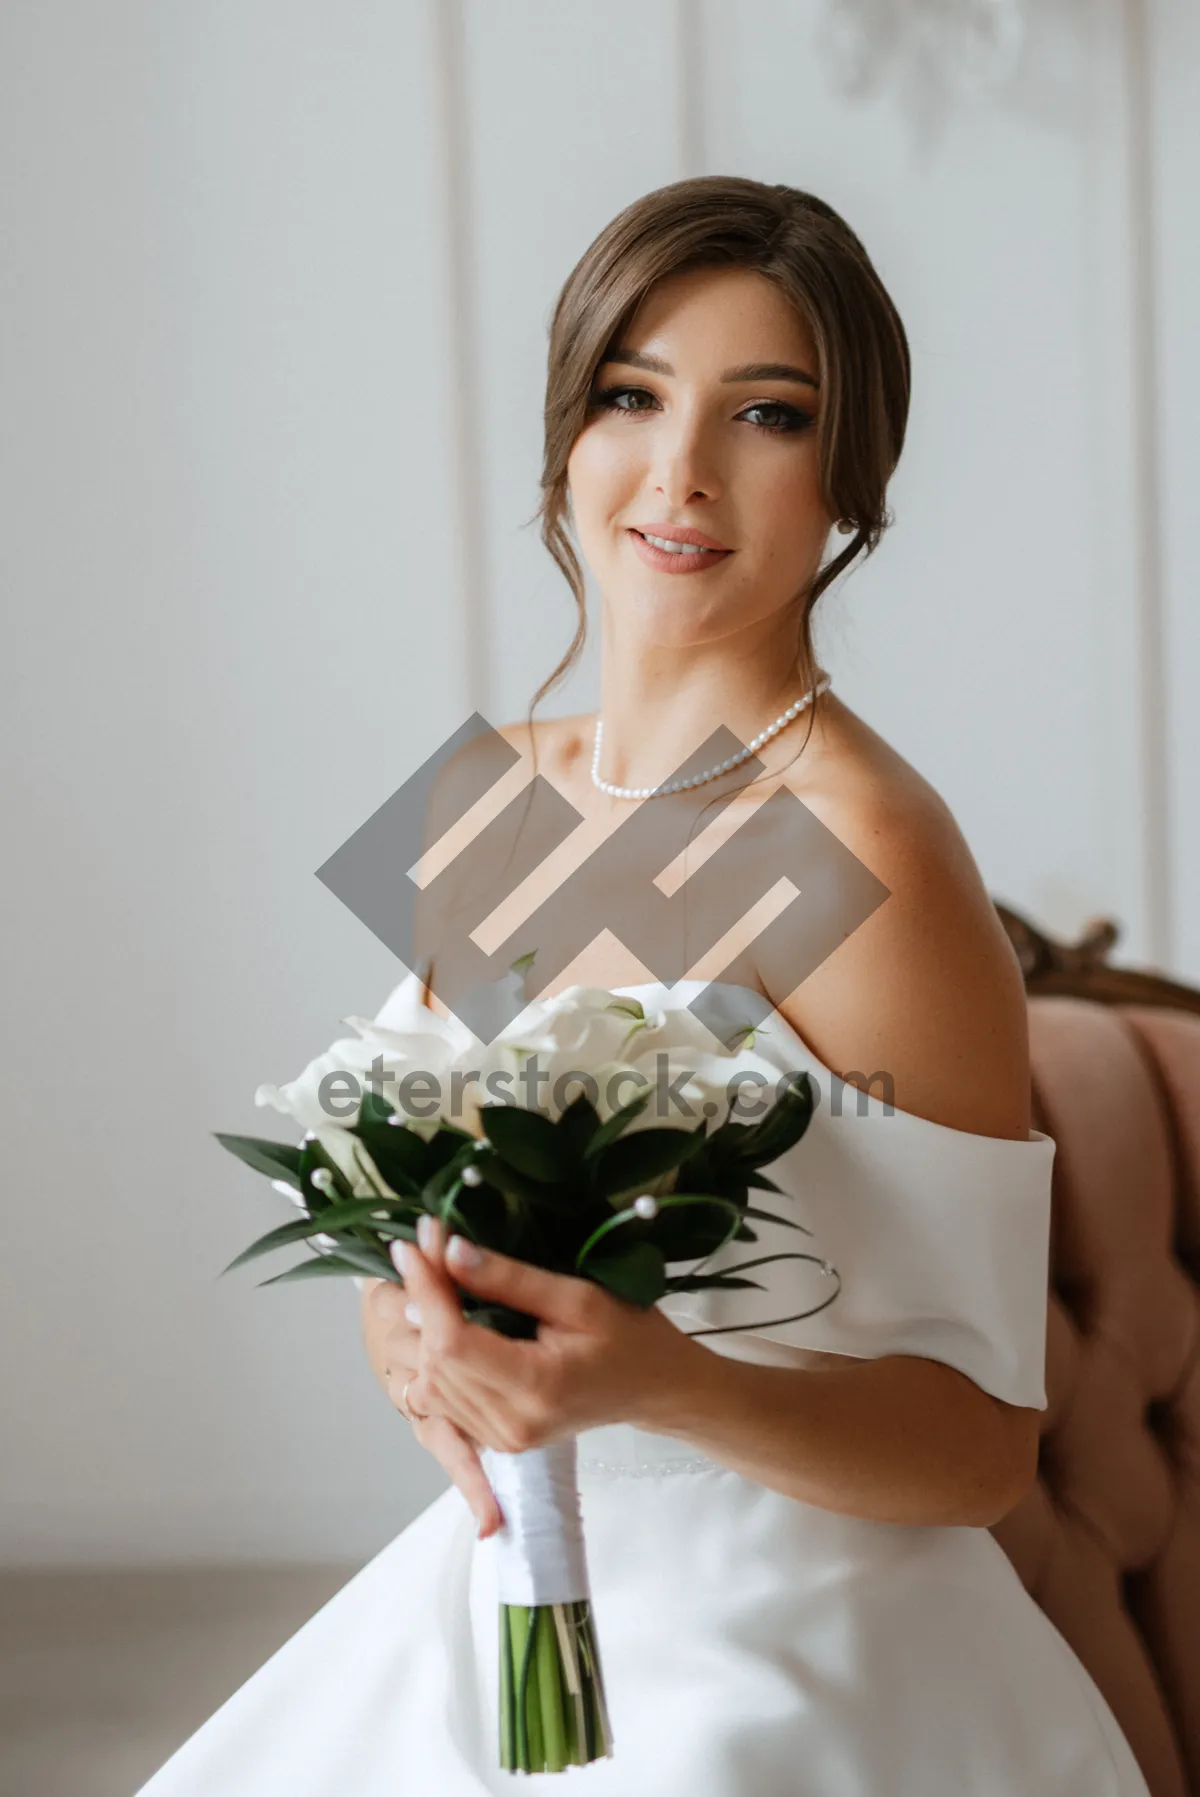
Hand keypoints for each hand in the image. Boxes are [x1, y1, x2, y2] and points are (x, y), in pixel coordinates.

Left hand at [393, 1217, 699, 1454]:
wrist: (655, 1387)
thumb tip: (449, 1251)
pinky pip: (445, 1398)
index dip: (426, 1290)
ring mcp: (503, 1438)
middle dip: (423, 1299)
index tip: (414, 1242)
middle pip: (437, 1360)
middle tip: (424, 1247)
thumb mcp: (578, 1296)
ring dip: (425, 1327)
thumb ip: (511, 1279)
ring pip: (432, 1381)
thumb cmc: (629, 1334)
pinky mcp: (497, 1440)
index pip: (453, 1341)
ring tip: (430, 1276)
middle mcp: (511, 1423)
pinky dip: (436, 1356)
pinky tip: (442, 1319)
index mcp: (535, 1388)